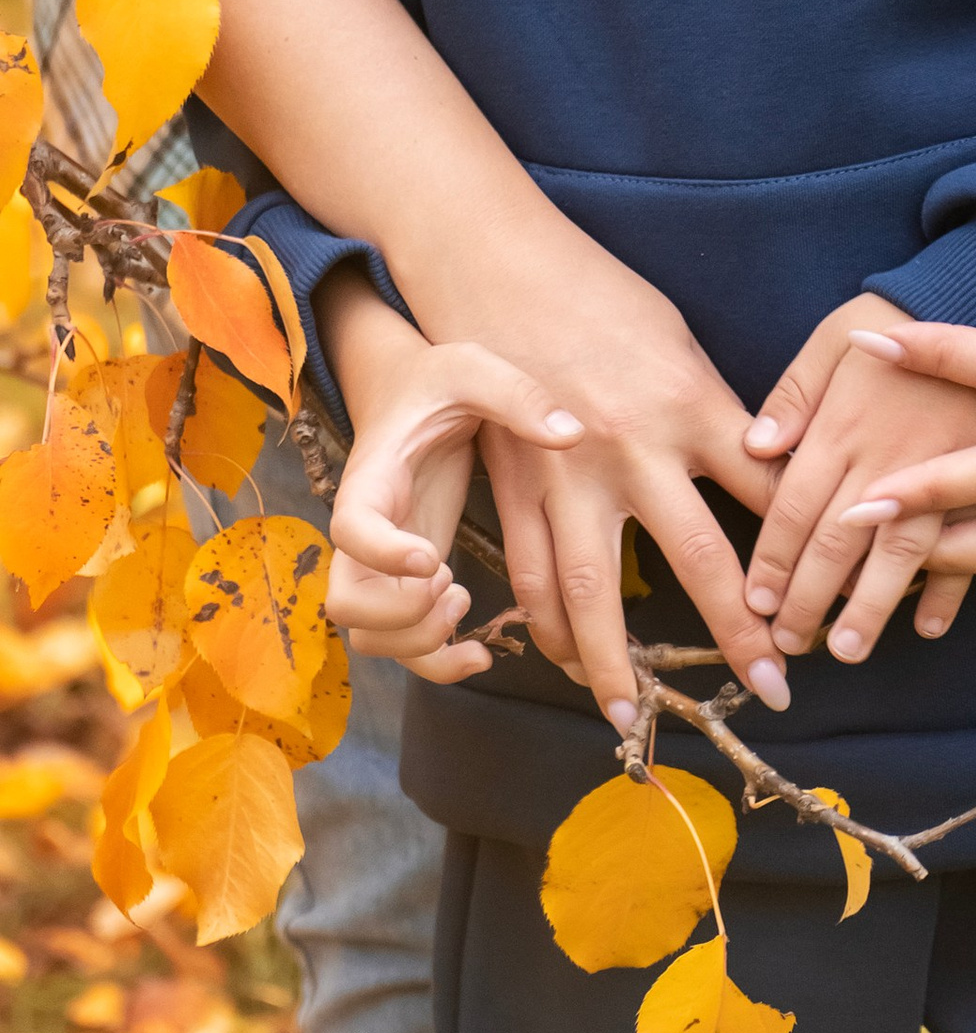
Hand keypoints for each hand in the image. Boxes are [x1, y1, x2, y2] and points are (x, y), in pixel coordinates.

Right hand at [325, 305, 581, 686]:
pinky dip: (435, 662)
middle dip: (401, 615)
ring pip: (372, 638)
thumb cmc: (439, 381)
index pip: (350, 530)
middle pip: (348, 604)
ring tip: (463, 602)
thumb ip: (517, 395)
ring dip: (417, 642)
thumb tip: (570, 434)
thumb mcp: (475, 369)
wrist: (414, 393)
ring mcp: (383, 565)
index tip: (433, 556)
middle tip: (451, 583)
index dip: (384, 554)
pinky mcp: (409, 581)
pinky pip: (403, 645)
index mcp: (372, 479)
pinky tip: (479, 651)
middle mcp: (365, 532)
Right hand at [390, 220, 793, 727]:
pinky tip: (566, 660)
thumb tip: (772, 468)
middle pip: (699, 561)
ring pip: (596, 592)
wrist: (500, 269)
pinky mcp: (514, 485)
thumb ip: (721, 415)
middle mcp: (636, 450)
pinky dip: (548, 625)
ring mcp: (568, 475)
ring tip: (636, 716)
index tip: (836, 597)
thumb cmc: (603, 298)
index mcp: (694, 406)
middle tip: (775, 688)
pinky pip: (533, 573)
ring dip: (617, 662)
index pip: (767, 494)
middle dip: (740, 632)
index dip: (805, 551)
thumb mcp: (682, 345)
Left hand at [739, 301, 975, 664]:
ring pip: (900, 554)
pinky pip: (969, 538)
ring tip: (849, 649)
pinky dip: (952, 585)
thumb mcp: (833, 337)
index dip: (772, 562)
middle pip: (840, 543)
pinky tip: (929, 624)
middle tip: (791, 644)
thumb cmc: (895, 315)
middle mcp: (889, 458)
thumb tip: (756, 448)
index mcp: (844, 426)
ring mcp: (942, 471)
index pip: (794, 510)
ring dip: (872, 607)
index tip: (756, 604)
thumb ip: (793, 393)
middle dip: (811, 601)